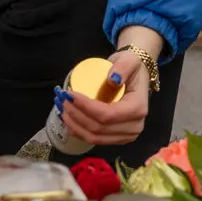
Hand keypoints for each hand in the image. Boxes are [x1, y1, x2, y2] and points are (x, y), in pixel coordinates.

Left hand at [58, 28, 161, 146]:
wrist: (136, 77)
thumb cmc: (132, 69)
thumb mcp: (129, 60)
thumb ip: (123, 67)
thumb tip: (113, 79)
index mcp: (138, 108)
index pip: (109, 114)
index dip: (87, 107)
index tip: (71, 95)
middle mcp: (134, 126)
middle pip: (99, 128)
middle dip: (77, 116)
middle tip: (63, 100)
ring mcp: (126, 136)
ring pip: (94, 137)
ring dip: (75, 125)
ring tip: (64, 109)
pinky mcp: (116, 138)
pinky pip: (94, 140)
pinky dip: (78, 131)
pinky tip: (69, 120)